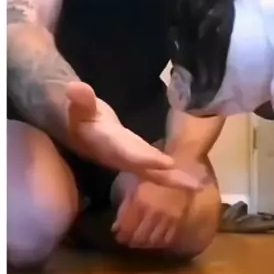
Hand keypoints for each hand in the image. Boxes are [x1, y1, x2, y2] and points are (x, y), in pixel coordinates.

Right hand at [66, 82, 199, 191]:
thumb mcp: (80, 108)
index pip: (128, 153)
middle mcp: (122, 158)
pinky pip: (158, 172)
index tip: (165, 163)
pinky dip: (174, 175)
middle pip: (146, 170)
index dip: (144, 158)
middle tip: (192, 185)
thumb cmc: (83, 118)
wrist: (82, 134)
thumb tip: (75, 88)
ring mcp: (132, 162)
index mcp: (108, 145)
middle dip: (167, 176)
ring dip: (175, 180)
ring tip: (198, 185)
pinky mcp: (140, 161)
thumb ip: (82, 101)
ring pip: (155, 174)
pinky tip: (193, 181)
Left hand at [112, 180, 192, 248]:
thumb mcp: (129, 182)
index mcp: (139, 202)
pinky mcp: (179, 219)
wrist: (177, 166)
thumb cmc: (148, 172)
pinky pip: (168, 238)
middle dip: (132, 241)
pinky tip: (154, 240)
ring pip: (154, 240)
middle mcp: (154, 212)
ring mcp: (168, 217)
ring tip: (140, 242)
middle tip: (128, 241)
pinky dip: (160, 243)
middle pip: (140, 237)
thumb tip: (116, 226)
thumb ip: (122, 204)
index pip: (127, 229)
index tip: (118, 235)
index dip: (121, 235)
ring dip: (145, 244)